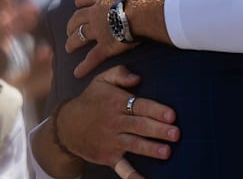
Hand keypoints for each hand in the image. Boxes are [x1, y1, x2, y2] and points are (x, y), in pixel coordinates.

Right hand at [56, 65, 179, 176]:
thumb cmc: (91, 100)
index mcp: (116, 103)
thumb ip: (120, 74)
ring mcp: (111, 141)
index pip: (139, 106)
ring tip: (166, 152)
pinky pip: (121, 167)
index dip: (155, 110)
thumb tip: (138, 77)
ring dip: (150, 149)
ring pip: (133, 145)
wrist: (66, 126)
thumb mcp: (102, 80)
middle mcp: (114, 122)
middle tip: (176, 134)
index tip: (171, 115)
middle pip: (139, 126)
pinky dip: (130, 175)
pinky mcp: (108, 156)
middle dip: (158, 130)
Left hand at [65, 0, 153, 77]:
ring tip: (68, 48)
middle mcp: (95, 13)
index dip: (80, 1)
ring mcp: (98, 30)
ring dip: (72, 42)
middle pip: (77, 18)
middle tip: (69, 29)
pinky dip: (84, 67)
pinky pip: (92, 58)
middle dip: (71, 24)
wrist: (145, 8)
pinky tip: (77, 73)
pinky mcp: (105, 46)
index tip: (77, 4)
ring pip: (79, 36)